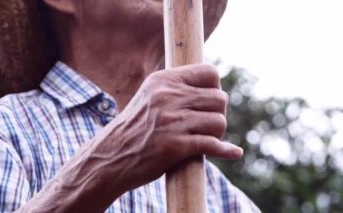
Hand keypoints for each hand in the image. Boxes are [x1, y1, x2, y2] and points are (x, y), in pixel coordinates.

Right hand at [106, 64, 242, 190]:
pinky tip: (233, 152)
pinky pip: (213, 144)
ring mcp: (171, 121)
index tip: (208, 103)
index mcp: (163, 80)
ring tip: (206, 139)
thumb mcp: (150, 97)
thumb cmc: (134, 128)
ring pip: (219, 121)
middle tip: (207, 125)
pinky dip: (226, 150)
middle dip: (218, 113)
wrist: (110, 157)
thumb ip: (176, 89)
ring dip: (218, 133)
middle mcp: (168, 96)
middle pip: (219, 98)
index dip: (215, 88)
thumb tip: (212, 89)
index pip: (209, 72)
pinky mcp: (175, 146)